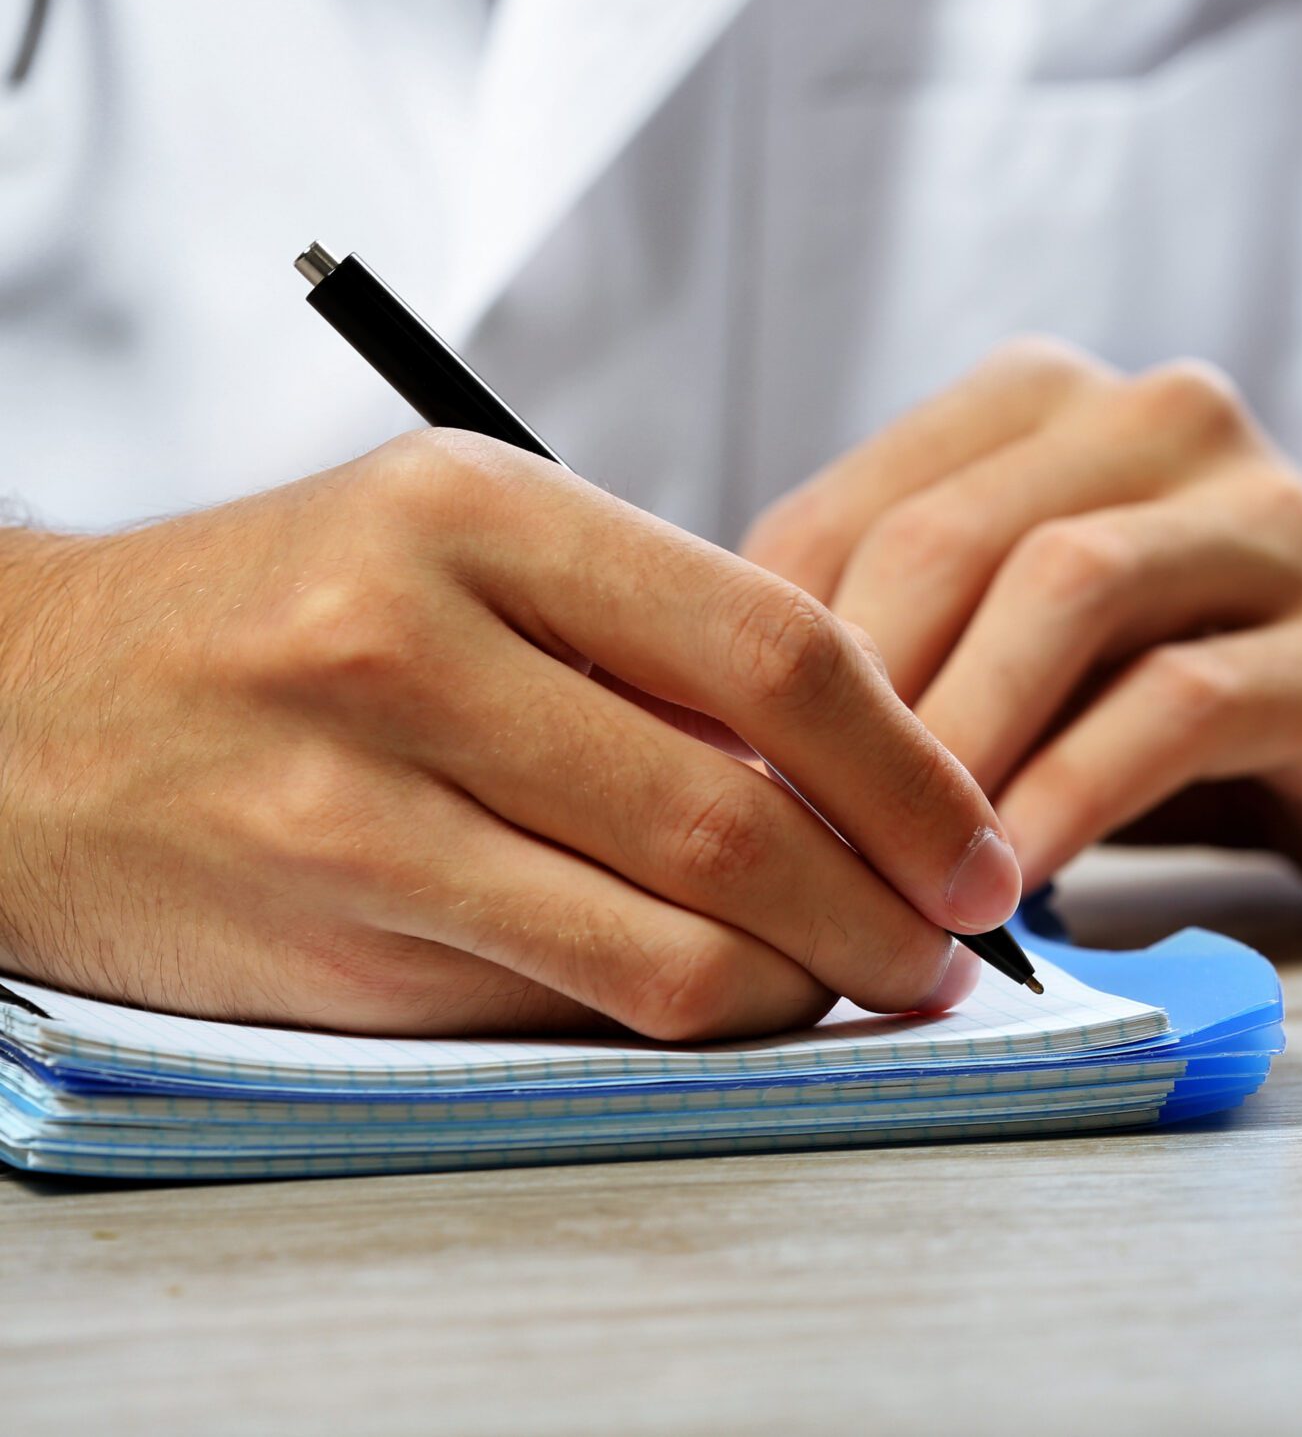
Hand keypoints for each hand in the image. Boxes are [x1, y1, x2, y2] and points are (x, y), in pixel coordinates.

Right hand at [0, 432, 1019, 1037]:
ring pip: (661, 938)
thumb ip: (648, 640)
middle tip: (952, 944)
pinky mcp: (324, 931)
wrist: (23, 713)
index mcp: (481, 511)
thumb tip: (866, 771)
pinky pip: (559, 1002)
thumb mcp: (462, 549)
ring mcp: (353, 799)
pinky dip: (679, 1019)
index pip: (774, 645)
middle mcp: (410, 640)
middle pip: (733, 810)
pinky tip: (733, 1005)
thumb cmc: (285, 618)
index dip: (911, 763)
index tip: (979, 835)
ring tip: (869, 984)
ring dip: (802, 985)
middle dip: (884, 902)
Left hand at [743, 342, 1301, 901]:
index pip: (847, 513)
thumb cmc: (1199, 689)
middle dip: (845, 710)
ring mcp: (1270, 516)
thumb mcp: (1038, 649)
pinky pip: (1179, 705)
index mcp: (1049, 403)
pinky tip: (1017, 887)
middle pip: (944, 540)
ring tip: (893, 878)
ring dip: (957, 749)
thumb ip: (907, 660)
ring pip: (1063, 593)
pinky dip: (1076, 798)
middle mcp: (1160, 419)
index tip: (715, 799)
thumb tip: (712, 768)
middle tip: (784, 849)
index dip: (760, 666)